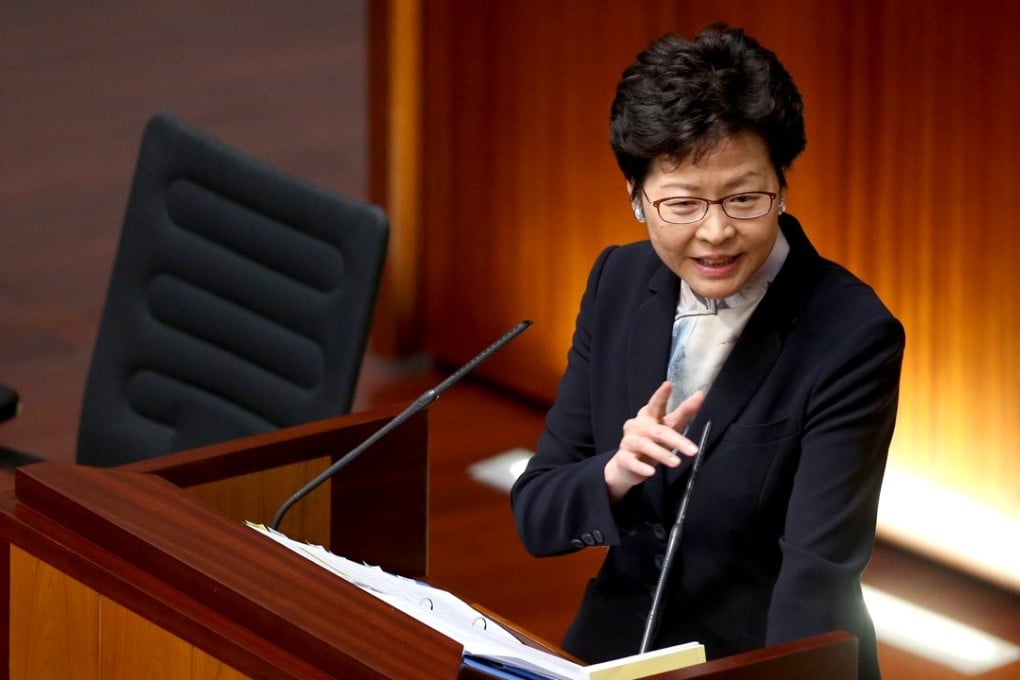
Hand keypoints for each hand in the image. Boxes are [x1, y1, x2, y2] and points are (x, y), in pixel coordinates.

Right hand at [603, 382, 703, 502]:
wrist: (628, 466)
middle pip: (658, 431)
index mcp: (648, 416)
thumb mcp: (669, 428)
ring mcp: (628, 442)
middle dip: (676, 440)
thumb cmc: (652, 442)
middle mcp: (636, 426)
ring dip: (661, 454)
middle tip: (693, 450)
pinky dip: (642, 467)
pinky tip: (651, 472)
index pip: (655, 404)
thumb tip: (700, 394)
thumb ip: (683, 413)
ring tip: (676, 462)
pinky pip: (632, 462)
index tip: (668, 385)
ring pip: (645, 445)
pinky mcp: (624, 458)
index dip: (661, 395)